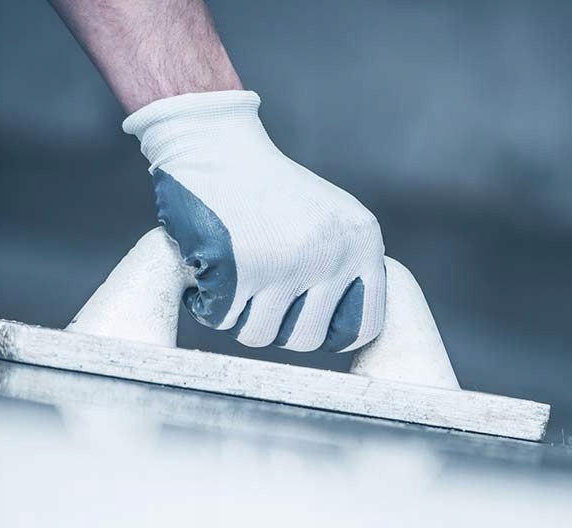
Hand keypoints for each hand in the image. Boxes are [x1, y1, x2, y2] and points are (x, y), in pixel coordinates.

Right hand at [123, 91, 384, 351]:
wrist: (213, 144)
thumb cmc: (265, 186)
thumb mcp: (327, 218)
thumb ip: (345, 267)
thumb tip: (347, 334)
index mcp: (362, 242)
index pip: (365, 326)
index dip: (329, 330)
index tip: (301, 314)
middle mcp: (331, 255)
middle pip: (307, 339)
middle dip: (276, 325)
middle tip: (256, 294)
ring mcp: (286, 264)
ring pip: (260, 334)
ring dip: (237, 315)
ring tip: (230, 277)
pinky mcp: (238, 270)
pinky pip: (221, 318)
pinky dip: (205, 302)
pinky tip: (206, 269)